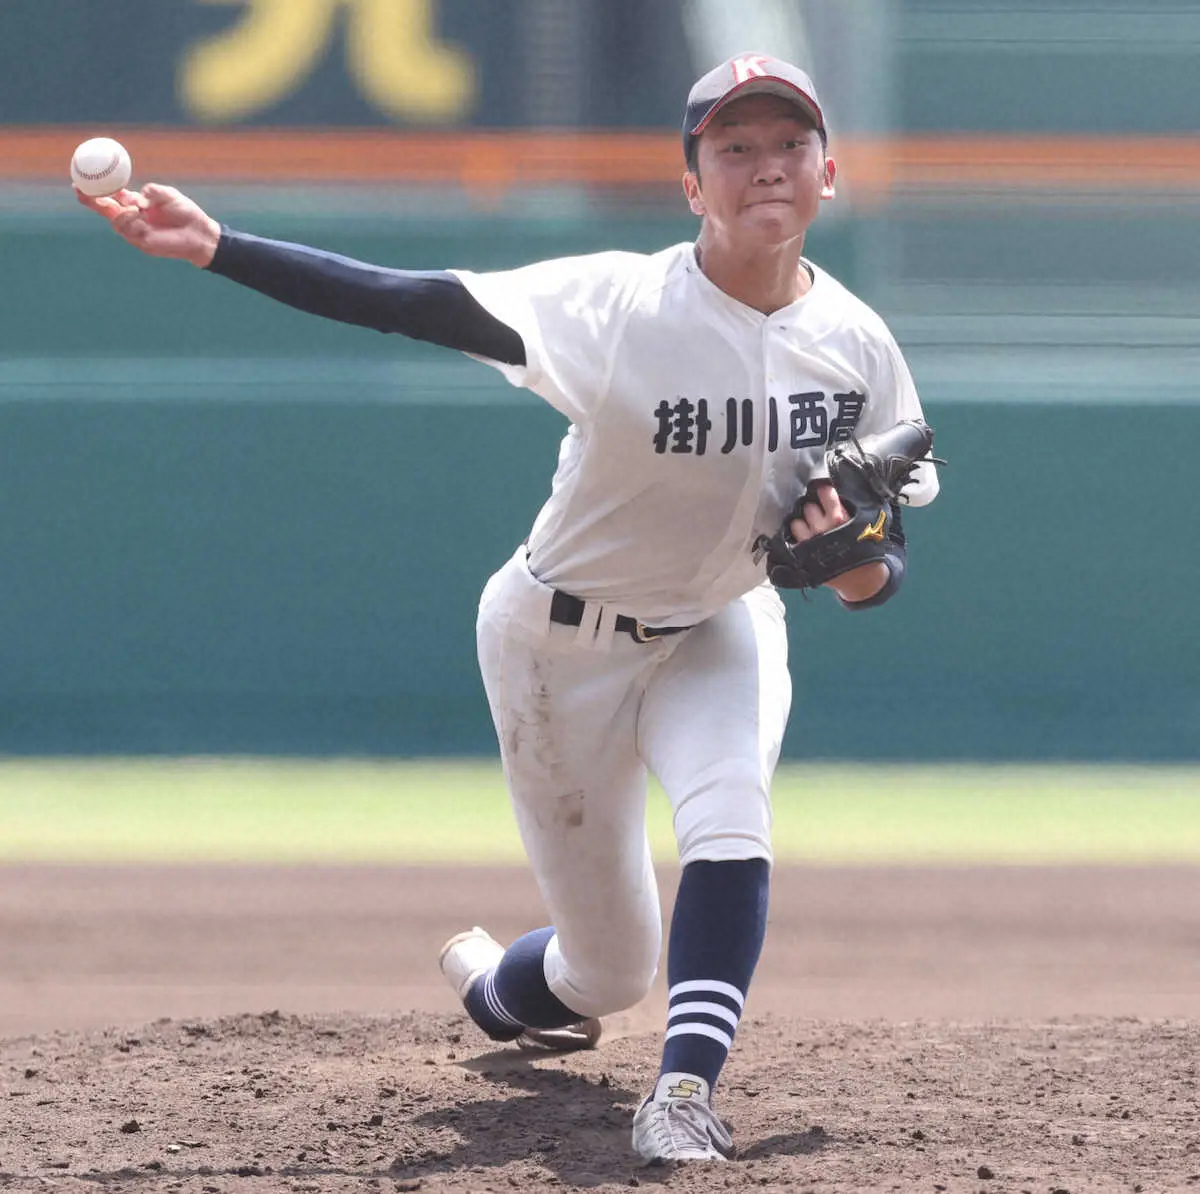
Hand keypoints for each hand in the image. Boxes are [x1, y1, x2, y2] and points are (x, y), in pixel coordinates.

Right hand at [75, 183, 220, 267]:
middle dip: (91, 202)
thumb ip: (150, 192)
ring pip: (117, 222)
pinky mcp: (143, 243)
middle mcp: (133, 218)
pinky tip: (139, 215)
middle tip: (80, 191)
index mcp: (135, 205)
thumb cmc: (185, 212)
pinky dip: (131, 221)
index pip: (111, 197)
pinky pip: (130, 231)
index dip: (95, 191)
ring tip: (136, 209)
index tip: (79, 181)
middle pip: (105, 211)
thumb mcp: (167, 194)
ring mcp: (136, 232)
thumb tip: (135, 198)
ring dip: (122, 213)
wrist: (199, 232)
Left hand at [790, 481, 888, 601]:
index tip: (824, 493)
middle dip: (814, 509)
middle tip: (820, 514)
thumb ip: (857, 505)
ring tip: (812, 525)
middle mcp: (822, 527)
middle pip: (809, 506)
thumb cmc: (866, 546)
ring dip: (804, 521)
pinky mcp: (803, 553)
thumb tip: (843, 488)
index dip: (823, 491)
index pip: (824, 493)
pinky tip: (805, 534)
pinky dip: (798, 532)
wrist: (861, 576)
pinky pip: (793, 535)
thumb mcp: (869, 522)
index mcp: (839, 518)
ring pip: (797, 520)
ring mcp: (810, 541)